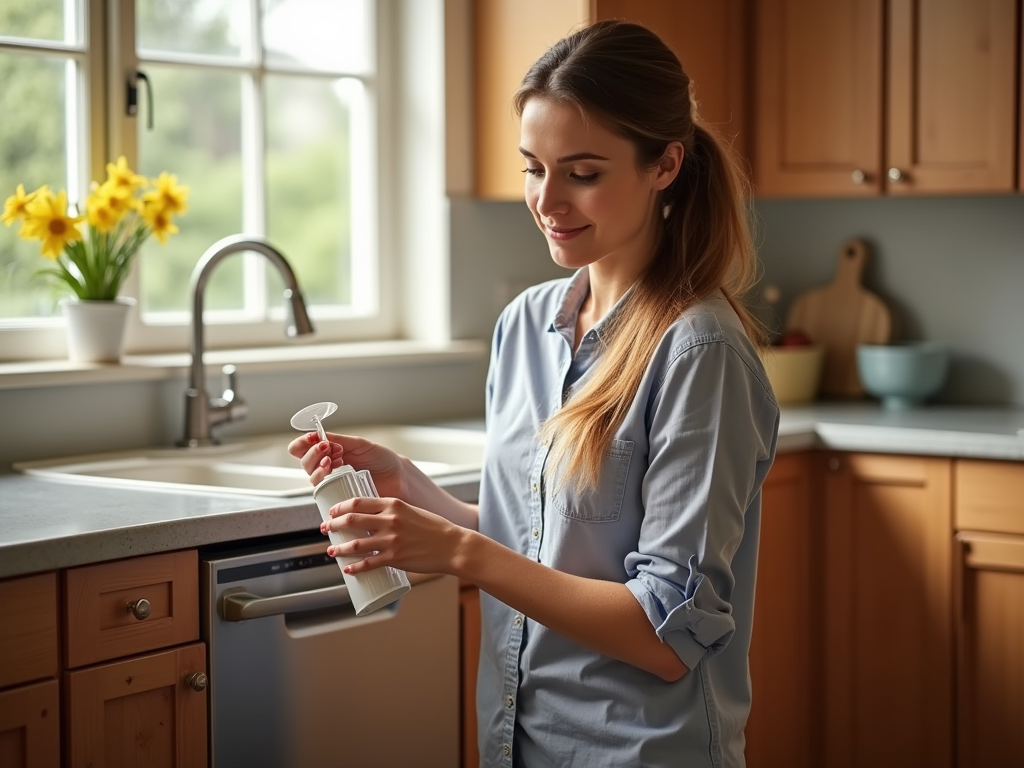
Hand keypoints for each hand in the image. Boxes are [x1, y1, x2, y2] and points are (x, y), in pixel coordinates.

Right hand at [287, 431, 407, 497]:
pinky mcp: (337, 497)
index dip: (303, 443)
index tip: (314, 438)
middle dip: (313, 453)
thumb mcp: (359, 444)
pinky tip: (335, 474)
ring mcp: (331, 483)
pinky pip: (322, 492)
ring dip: (318, 466)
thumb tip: (318, 434)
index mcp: (330, 451)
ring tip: (334, 460)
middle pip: (304, 461)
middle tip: (328, 449)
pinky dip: (324, 481)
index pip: (304, 447)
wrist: (397, 477)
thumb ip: (338, 439)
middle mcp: (327, 467)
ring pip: (311, 476)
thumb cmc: (381, 459)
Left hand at [322, 495, 468, 575]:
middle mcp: (390, 521)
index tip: (332, 511)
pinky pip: (369, 563)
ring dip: (339, 547)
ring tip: (331, 550)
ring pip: (356, 543)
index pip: (358, 502)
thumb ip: (393, 512)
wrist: (453, 546)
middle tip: (326, 529)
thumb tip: (374, 518)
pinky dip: (355, 567)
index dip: (340, 507)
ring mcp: (391, 540)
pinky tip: (348, 568)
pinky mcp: (395, 558)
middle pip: (351, 520)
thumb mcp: (412, 511)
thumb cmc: (435, 528)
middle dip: (333, 525)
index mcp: (394, 505)